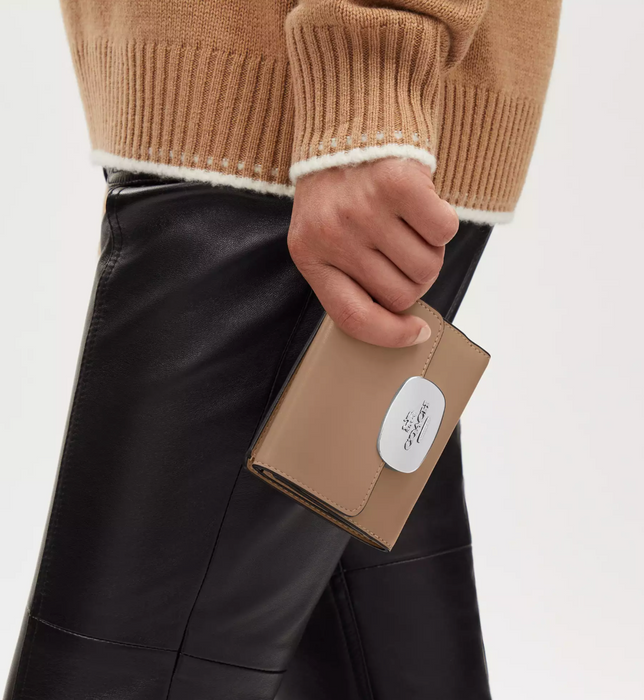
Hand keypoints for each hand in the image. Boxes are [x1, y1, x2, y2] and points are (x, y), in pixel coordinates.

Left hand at [287, 157, 458, 346]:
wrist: (347, 124)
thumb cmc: (340, 191)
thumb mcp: (325, 236)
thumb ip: (350, 276)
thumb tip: (400, 319)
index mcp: (310, 256)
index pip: (353, 318)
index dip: (389, 335)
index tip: (414, 333)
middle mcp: (334, 236)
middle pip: (401, 295)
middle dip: (414, 280)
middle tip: (405, 249)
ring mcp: (365, 211)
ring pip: (426, 267)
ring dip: (429, 251)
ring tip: (409, 224)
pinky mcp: (397, 184)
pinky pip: (443, 231)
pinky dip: (441, 222)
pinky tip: (422, 204)